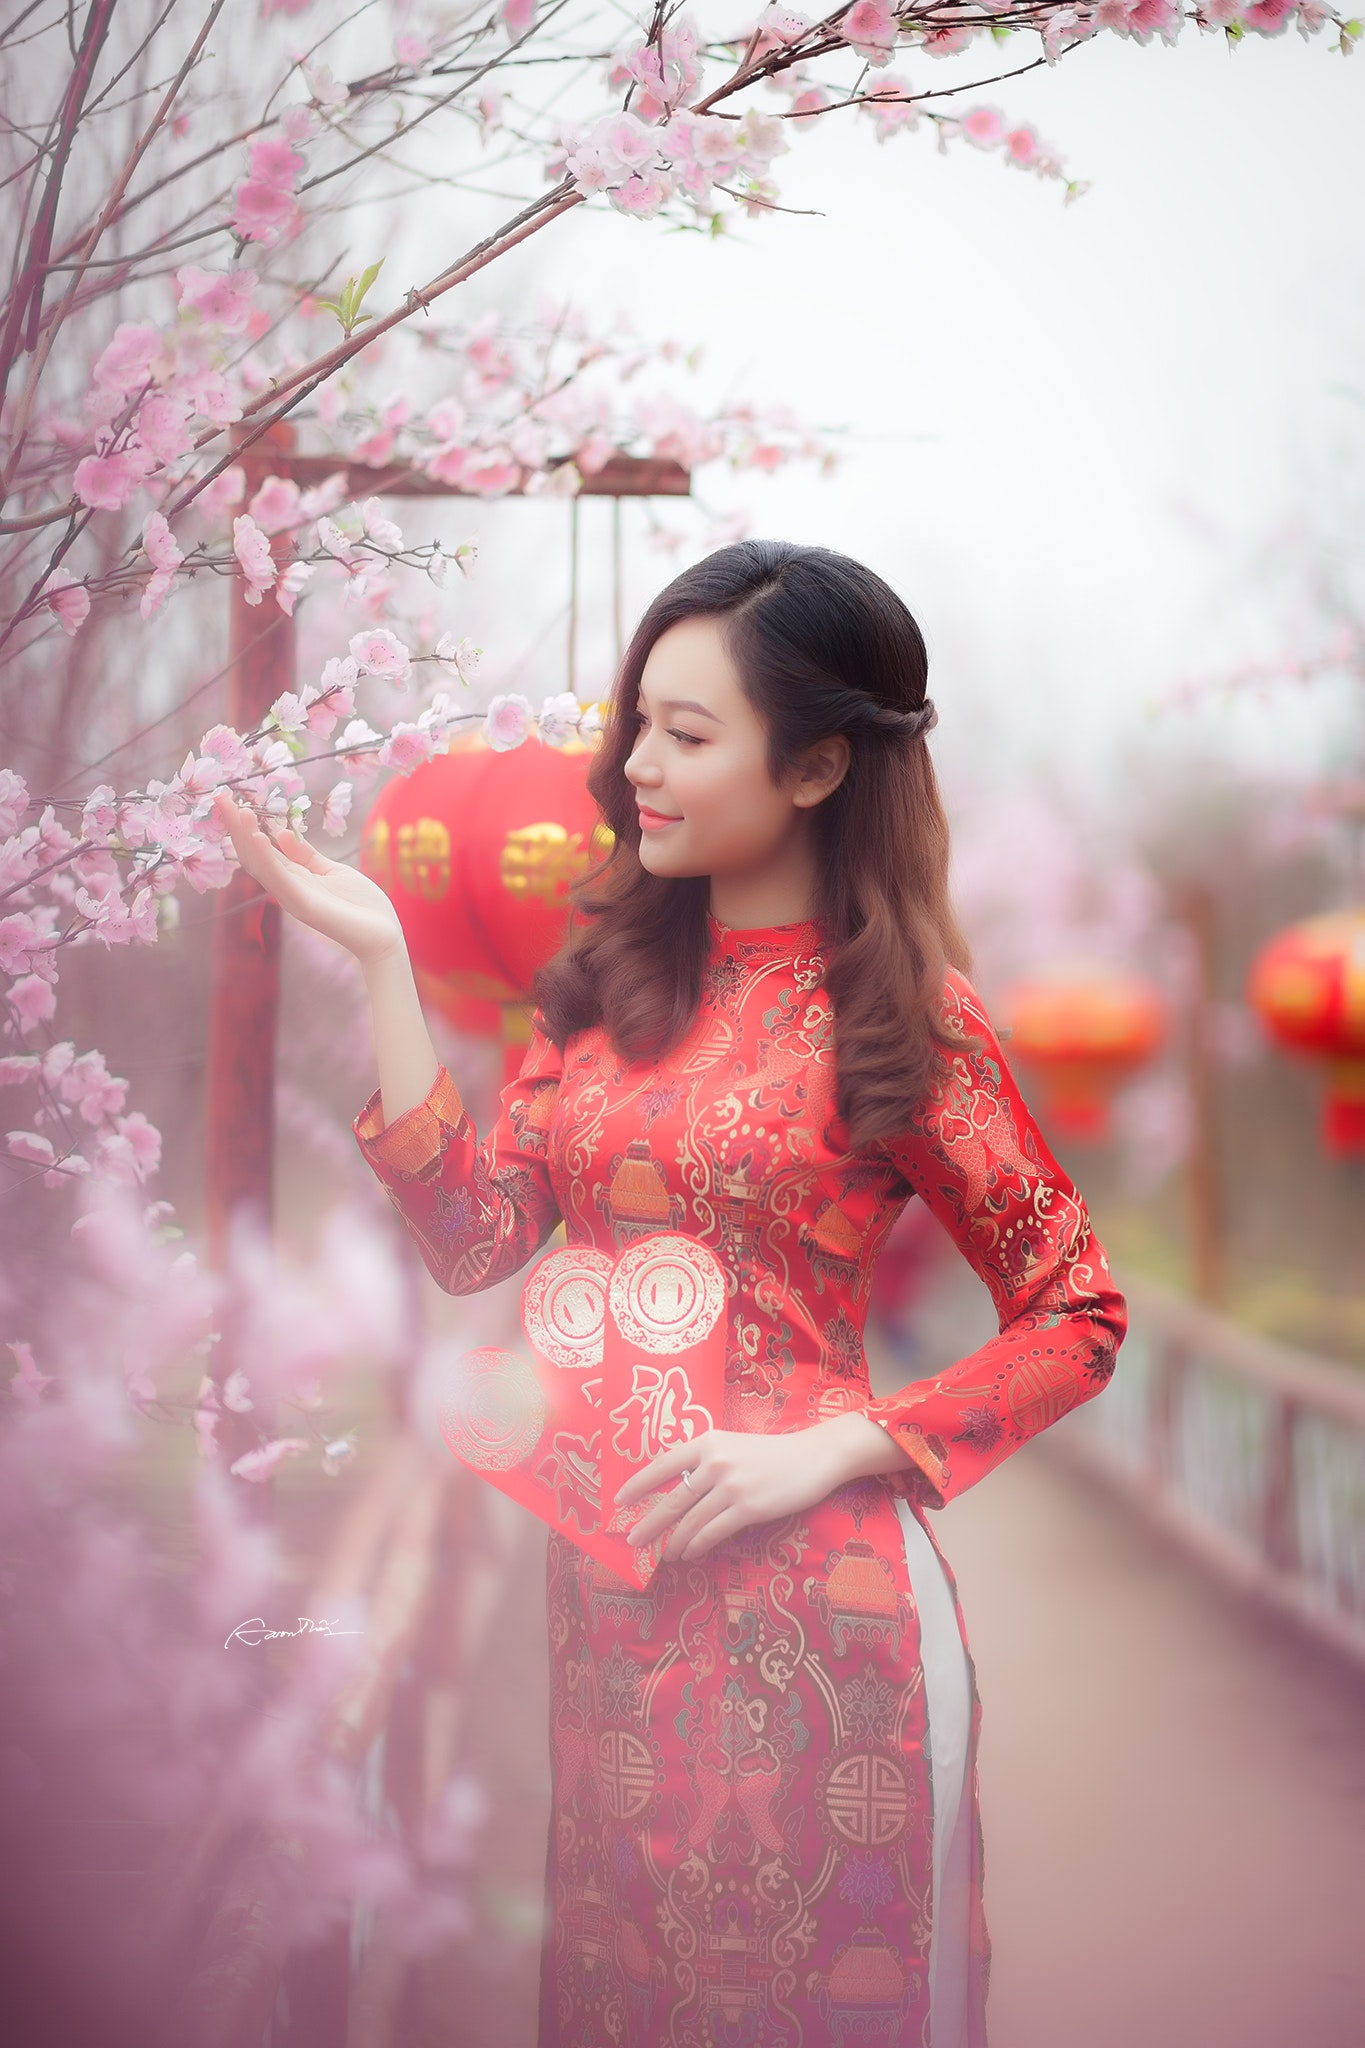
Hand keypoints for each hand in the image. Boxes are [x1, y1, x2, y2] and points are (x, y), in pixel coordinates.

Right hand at [213, 790, 404, 967]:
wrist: (384, 936)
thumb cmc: (361, 906)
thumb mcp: (332, 871)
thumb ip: (306, 856)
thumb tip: (284, 834)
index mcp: (293, 878)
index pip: (261, 849)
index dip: (245, 826)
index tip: (230, 801)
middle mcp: (286, 887)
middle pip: (253, 855)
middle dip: (236, 827)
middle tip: (220, 798)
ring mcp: (292, 897)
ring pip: (261, 865)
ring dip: (247, 837)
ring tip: (237, 810)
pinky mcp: (303, 904)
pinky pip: (280, 878)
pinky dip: (267, 856)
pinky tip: (258, 836)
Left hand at [615, 1418, 877, 1563]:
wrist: (814, 1456)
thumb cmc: (773, 1453)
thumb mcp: (734, 1446)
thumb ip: (707, 1462)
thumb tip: (677, 1490)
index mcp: (707, 1442)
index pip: (662, 1465)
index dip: (638, 1486)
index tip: (619, 1502)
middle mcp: (714, 1461)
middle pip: (670, 1500)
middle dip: (648, 1524)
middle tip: (631, 1542)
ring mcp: (731, 1485)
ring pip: (690, 1522)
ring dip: (673, 1542)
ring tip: (664, 1555)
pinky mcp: (748, 1508)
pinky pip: (712, 1533)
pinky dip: (696, 1546)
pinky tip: (689, 1554)